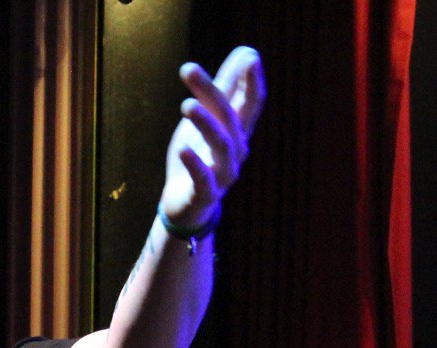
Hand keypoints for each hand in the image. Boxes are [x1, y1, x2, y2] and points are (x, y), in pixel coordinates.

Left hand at [158, 46, 265, 231]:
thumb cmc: (199, 156)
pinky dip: (195, 163)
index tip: (249, 55)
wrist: (187, 206)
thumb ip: (226, 89)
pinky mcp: (206, 194)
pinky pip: (204, 178)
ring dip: (205, 123)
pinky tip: (184, 149)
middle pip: (229, 117)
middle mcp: (236, 150)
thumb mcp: (210, 119)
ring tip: (187, 105)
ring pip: (220, 145)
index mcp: (238, 131)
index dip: (252, 80)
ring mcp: (224, 173)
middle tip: (189, 68)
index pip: (251, 102)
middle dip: (212, 91)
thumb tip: (245, 52)